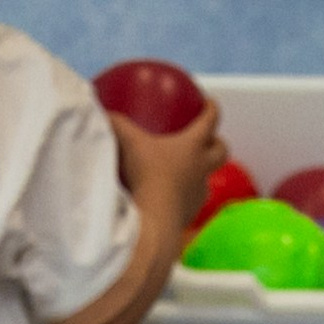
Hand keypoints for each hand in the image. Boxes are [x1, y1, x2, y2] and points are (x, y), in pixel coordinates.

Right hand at [109, 103, 226, 237]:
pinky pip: (192, 202)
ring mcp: (198, 193)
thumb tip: (103, 111)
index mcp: (193, 146)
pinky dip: (185, 197)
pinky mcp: (190, 214)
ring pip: (207, 179)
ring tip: (188, 173)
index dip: (212, 109)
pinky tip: (171, 200)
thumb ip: (116, 124)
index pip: (210, 121)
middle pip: (221, 151)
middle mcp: (201, 168)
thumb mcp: (128, 143)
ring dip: (201, 174)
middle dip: (217, 143)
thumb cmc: (145, 176)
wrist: (154, 220)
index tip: (210, 103)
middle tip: (209, 139)